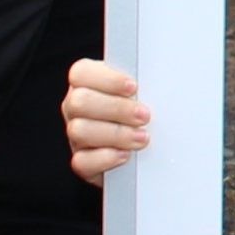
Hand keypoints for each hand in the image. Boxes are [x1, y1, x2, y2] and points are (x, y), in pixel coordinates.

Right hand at [63, 57, 151, 183]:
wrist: (146, 151)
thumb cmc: (143, 112)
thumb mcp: (142, 93)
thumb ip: (141, 85)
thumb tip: (158, 81)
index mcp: (86, 83)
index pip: (81, 73)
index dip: (107, 79)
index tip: (134, 86)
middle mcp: (75, 108)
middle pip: (80, 102)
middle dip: (116, 108)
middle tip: (144, 115)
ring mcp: (75, 136)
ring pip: (79, 131)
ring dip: (116, 134)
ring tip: (142, 137)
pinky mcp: (82, 161)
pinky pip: (82, 161)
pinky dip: (105, 158)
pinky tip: (126, 155)